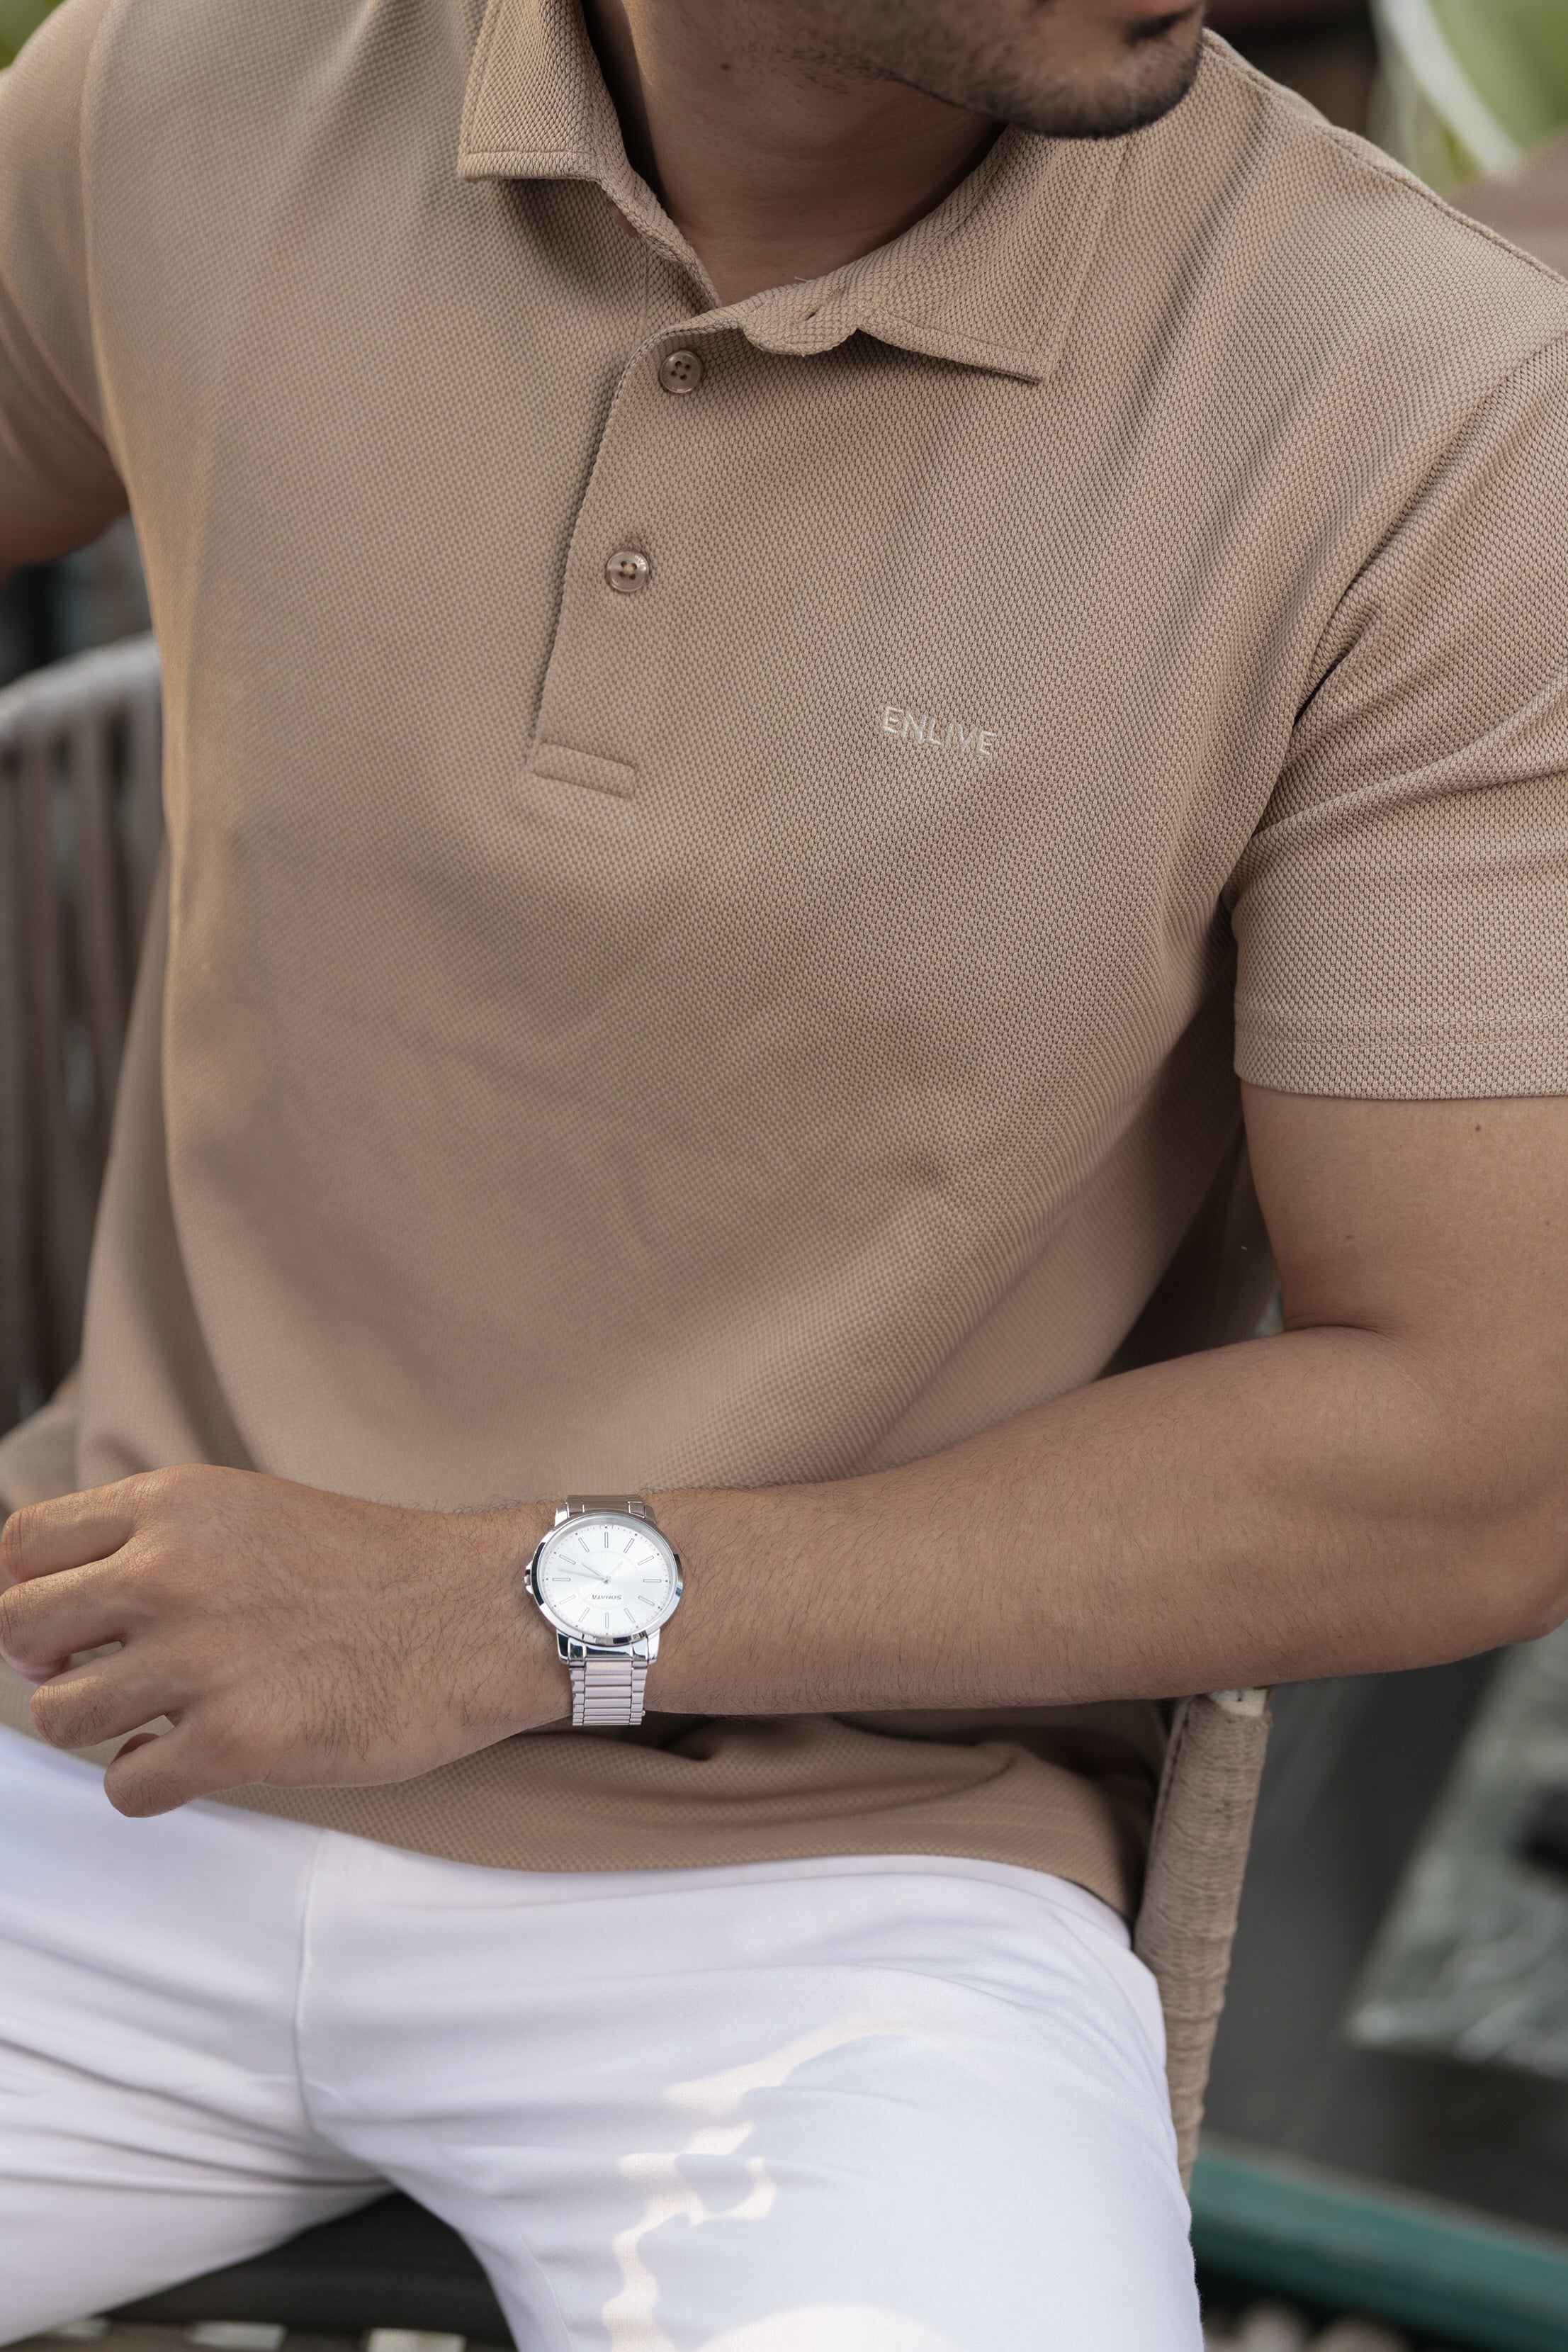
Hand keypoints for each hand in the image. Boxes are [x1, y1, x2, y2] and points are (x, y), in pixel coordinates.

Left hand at [0, 1466, 559, 1815]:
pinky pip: (125, 1787)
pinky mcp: (236, 1742)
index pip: (20, 1548)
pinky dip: (150, 1782)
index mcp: (176, 1504)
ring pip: (62, 1717)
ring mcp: (199, 1660)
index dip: (24, 1593)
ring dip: (103, 1729)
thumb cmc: (379, 1567)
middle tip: (109, 1676)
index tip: (63, 1625)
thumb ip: (159, 1543)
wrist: (486, 1611)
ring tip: (163, 1718)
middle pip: (21, 1634)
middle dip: (54, 1665)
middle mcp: (170, 1573)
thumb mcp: (254, 1512)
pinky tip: (197, 1757)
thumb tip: (49, 1619)